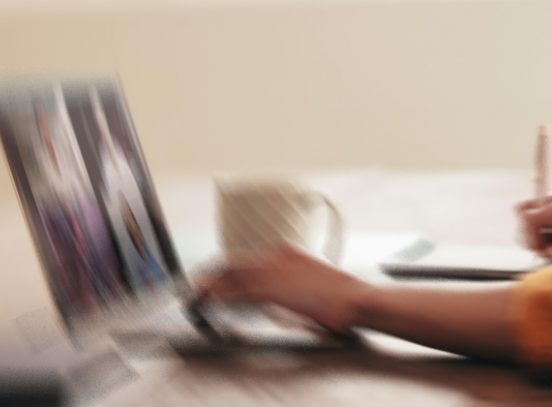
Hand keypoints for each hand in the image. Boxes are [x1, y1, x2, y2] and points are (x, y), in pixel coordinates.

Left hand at [195, 245, 372, 332]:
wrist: (354, 298)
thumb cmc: (341, 294)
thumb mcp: (314, 279)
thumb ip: (293, 281)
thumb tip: (282, 292)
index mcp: (289, 253)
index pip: (250, 258)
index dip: (229, 267)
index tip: (218, 275)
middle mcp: (278, 258)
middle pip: (237, 263)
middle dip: (216, 273)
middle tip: (200, 282)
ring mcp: (274, 273)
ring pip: (234, 275)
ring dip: (213, 283)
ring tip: (198, 290)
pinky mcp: (272, 290)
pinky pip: (239, 291)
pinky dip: (221, 294)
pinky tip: (210, 298)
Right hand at [516, 194, 551, 259]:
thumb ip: (535, 215)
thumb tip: (521, 223)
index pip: (525, 210)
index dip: (525, 223)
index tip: (534, 232)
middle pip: (528, 233)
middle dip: (536, 241)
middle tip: (549, 246)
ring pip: (538, 252)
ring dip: (548, 256)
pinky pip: (551, 267)